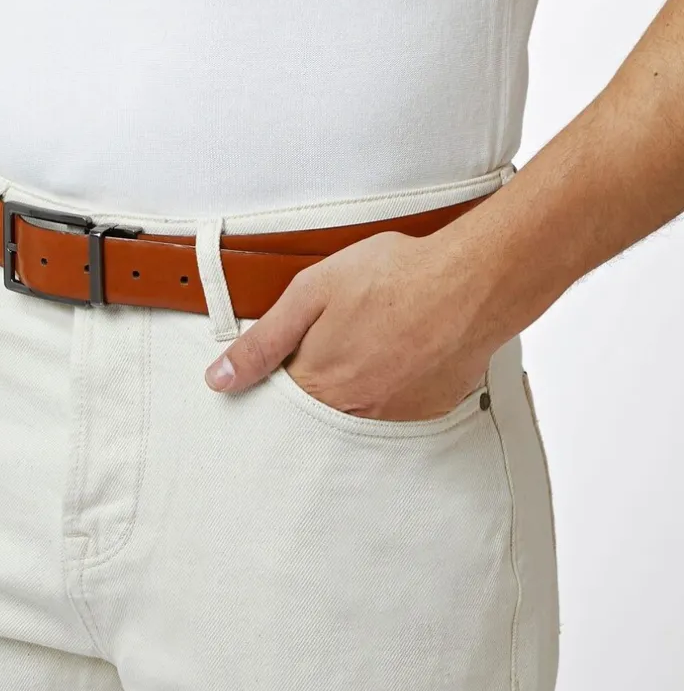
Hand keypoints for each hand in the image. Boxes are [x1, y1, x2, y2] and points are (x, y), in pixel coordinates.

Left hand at [204, 229, 495, 420]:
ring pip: (362, 405)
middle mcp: (355, 410)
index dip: (286, 367)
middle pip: (322, 404)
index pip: (282, 396)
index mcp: (319, 384)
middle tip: (350, 333)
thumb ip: (262, 342)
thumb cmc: (393, 277)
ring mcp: (397, 413)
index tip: (299, 348)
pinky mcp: (432, 408)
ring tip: (380, 335)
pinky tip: (408, 347)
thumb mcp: (310, 293)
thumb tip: (219, 380)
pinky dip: (399, 381)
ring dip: (363, 377)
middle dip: (326, 373)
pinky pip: (402, 403)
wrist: (472, 280)